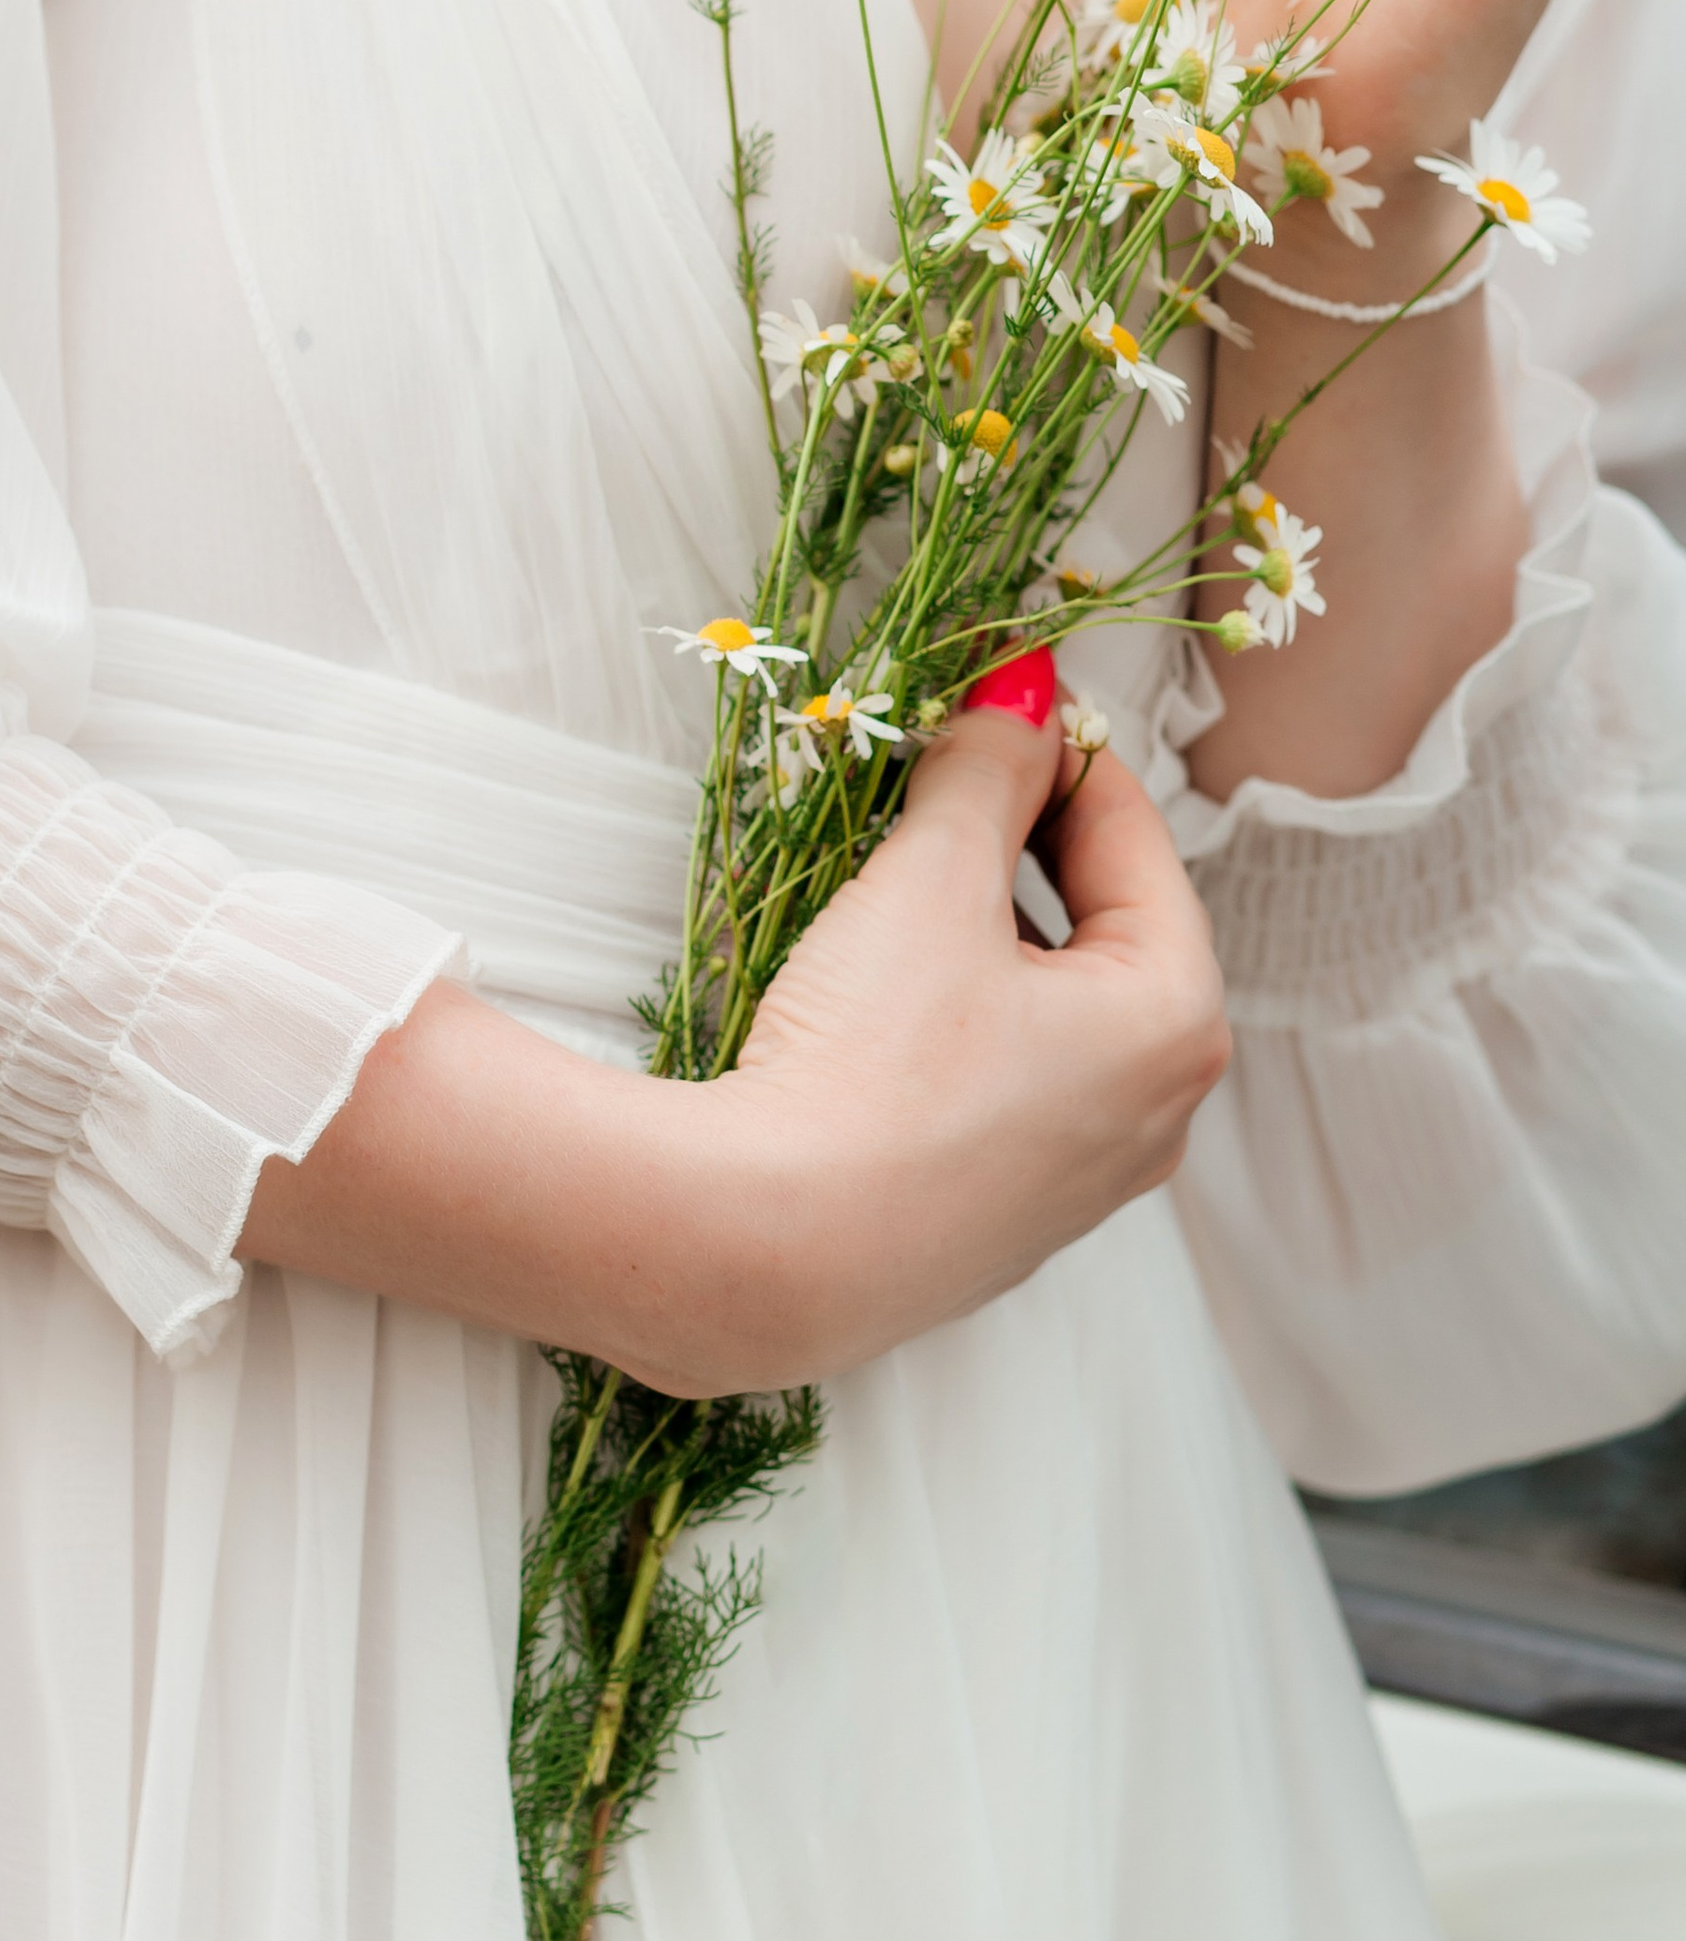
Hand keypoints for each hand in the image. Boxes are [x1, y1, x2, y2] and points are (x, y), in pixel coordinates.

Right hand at [236, 686, 1225, 1399]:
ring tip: (896, 876)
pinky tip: (879, 992)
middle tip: (934, 774)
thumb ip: (985, 770)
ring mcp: (1081, 1182)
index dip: (1053, 747)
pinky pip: (1007, 1080)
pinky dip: (960, 1014)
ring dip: (986, 926)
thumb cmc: (872, 1062)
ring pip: (1051, 1005)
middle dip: (1018, 840)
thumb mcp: (930, 883)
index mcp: (1177, 1020)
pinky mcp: (1001, 1224)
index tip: (990, 691)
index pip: (1133, 835)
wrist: (763, 1253)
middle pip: (1101, 923)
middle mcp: (1158, 1112)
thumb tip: (1020, 687)